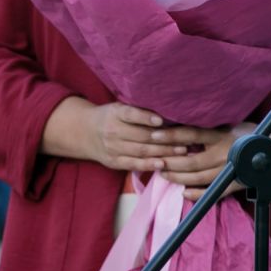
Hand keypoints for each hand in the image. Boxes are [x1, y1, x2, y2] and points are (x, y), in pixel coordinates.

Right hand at [49, 100, 218, 174]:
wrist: (84, 132)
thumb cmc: (111, 116)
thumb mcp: (119, 106)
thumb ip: (138, 108)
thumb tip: (167, 105)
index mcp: (116, 113)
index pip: (131, 115)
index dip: (146, 117)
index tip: (161, 120)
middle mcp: (113, 131)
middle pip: (142, 136)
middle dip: (165, 138)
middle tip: (186, 139)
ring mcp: (113, 148)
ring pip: (141, 151)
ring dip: (163, 152)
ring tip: (182, 151)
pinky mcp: (113, 162)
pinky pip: (133, 164)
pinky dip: (148, 165)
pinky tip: (163, 164)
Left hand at [160, 123, 254, 199]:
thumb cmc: (250, 133)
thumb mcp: (231, 124)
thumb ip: (211, 126)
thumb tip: (183, 118)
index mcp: (221, 135)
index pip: (192, 134)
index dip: (172, 136)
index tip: (154, 135)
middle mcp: (224, 153)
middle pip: (191, 161)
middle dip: (170, 162)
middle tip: (155, 162)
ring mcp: (229, 170)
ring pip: (198, 178)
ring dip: (179, 177)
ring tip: (164, 174)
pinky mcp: (235, 183)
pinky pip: (213, 192)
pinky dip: (197, 194)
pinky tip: (184, 192)